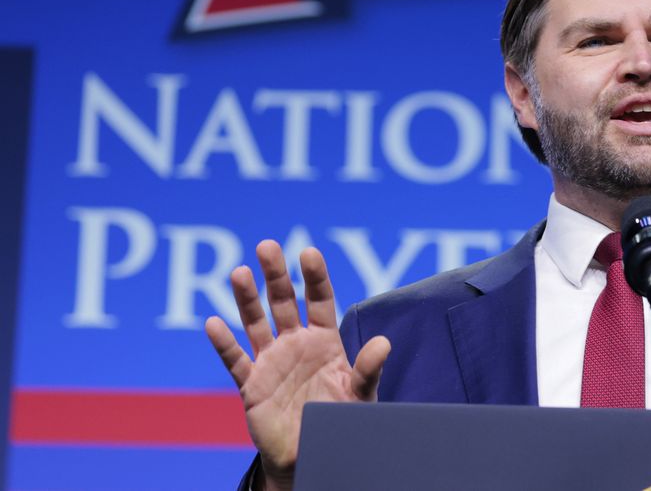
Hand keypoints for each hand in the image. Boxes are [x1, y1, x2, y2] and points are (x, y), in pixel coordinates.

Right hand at [205, 240, 390, 490]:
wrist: (313, 456)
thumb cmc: (340, 421)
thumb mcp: (360, 395)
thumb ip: (368, 369)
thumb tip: (384, 343)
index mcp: (324, 341)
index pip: (319, 301)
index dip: (314, 277)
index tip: (309, 253)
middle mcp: (296, 344)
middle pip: (284, 303)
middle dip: (276, 275)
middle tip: (267, 246)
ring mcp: (271, 362)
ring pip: (256, 324)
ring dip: (246, 299)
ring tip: (239, 272)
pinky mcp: (251, 385)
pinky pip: (235, 361)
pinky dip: (224, 343)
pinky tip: (214, 323)